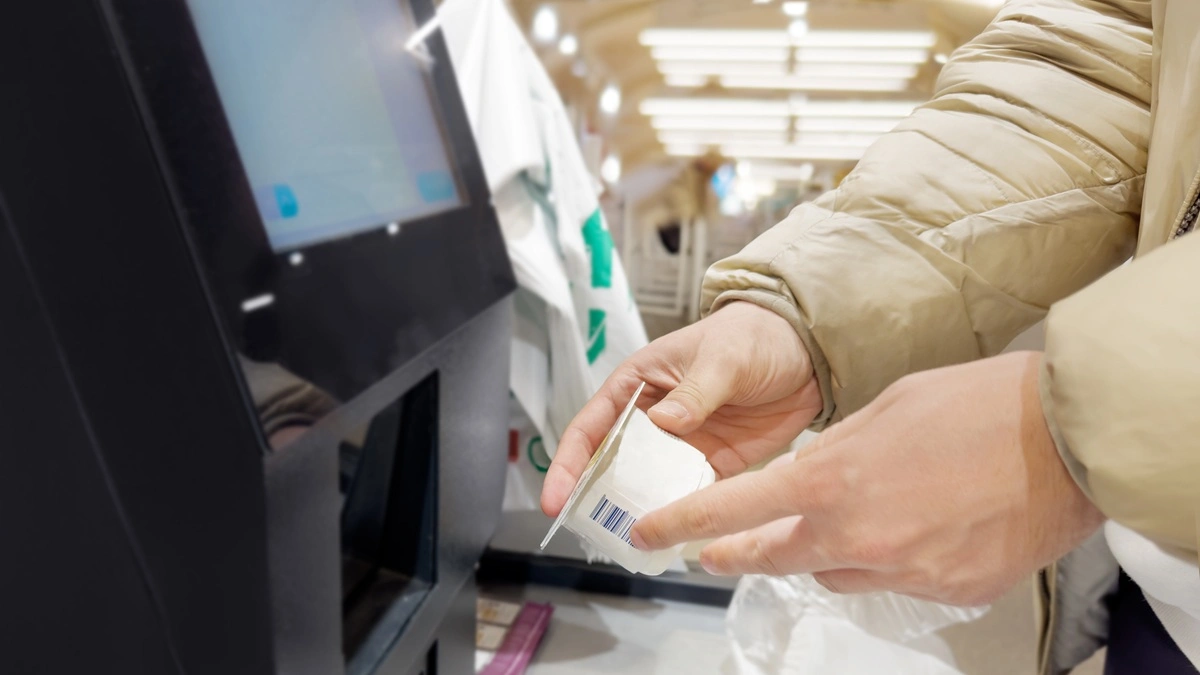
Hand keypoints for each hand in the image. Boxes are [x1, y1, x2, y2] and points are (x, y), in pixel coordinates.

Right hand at [541, 301, 821, 517]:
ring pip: (648, 486)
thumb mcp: (722, 357)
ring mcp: (682, 445)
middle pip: (611, 465)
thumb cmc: (752, 335)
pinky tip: (675, 535)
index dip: (569, 464)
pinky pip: (690, 494)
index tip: (556, 499)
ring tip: (630, 542)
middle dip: (597, 498)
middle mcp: (652, 419)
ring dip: (638, 511)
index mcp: (638, 385)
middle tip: (590, 532)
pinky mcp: (715, 463)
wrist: (807, 350)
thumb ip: (695, 391)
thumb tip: (666, 423)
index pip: (590, 427)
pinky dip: (682, 514)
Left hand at [630, 351, 1104, 606]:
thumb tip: (812, 472)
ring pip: (836, 571)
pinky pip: (895, 579)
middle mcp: (858, 534)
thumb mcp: (886, 408)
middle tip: (714, 552)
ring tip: (860, 510)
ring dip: (828, 548)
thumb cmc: (983, 407)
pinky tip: (921, 523)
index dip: (683, 524)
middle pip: (774, 557)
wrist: (1069, 438)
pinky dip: (892, 556)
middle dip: (738, 553)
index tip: (651, 533)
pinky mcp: (946, 591)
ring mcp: (903, 571)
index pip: (733, 511)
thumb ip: (835, 448)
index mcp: (832, 479)